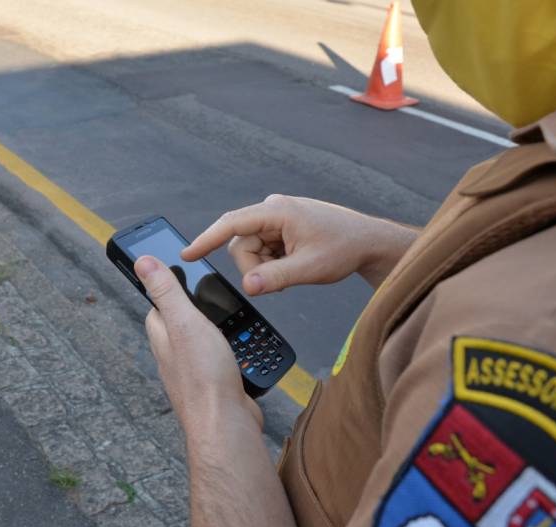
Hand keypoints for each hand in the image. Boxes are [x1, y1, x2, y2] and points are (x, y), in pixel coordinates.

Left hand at [134, 255, 261, 433]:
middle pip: (181, 323)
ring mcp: (192, 372)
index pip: (157, 306)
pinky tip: (241, 352)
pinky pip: (220, 362)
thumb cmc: (204, 377)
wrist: (226, 424)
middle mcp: (173, 355)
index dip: (167, 287)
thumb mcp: (185, 322)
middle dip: (197, 310)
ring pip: (202, 343)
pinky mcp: (214, 386)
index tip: (177, 272)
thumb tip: (142, 262)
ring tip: (232, 322)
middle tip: (213, 298)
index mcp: (162, 336)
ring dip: (218, 332)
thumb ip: (166, 292)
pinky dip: (231, 353)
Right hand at [182, 195, 418, 291]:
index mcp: (277, 211)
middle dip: (255, 267)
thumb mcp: (309, 268)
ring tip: (293, 269)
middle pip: (241, 244)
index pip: (231, 224)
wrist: (368, 242)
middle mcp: (272, 209)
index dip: (206, 240)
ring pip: (251, 249)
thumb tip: (247, 287)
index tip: (187, 254)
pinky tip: (293, 263)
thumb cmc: (344, 248)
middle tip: (281, 280)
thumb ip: (275, 278)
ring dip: (266, 266)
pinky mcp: (281, 226)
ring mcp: (276, 217)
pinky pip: (263, 249)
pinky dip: (273, 262)